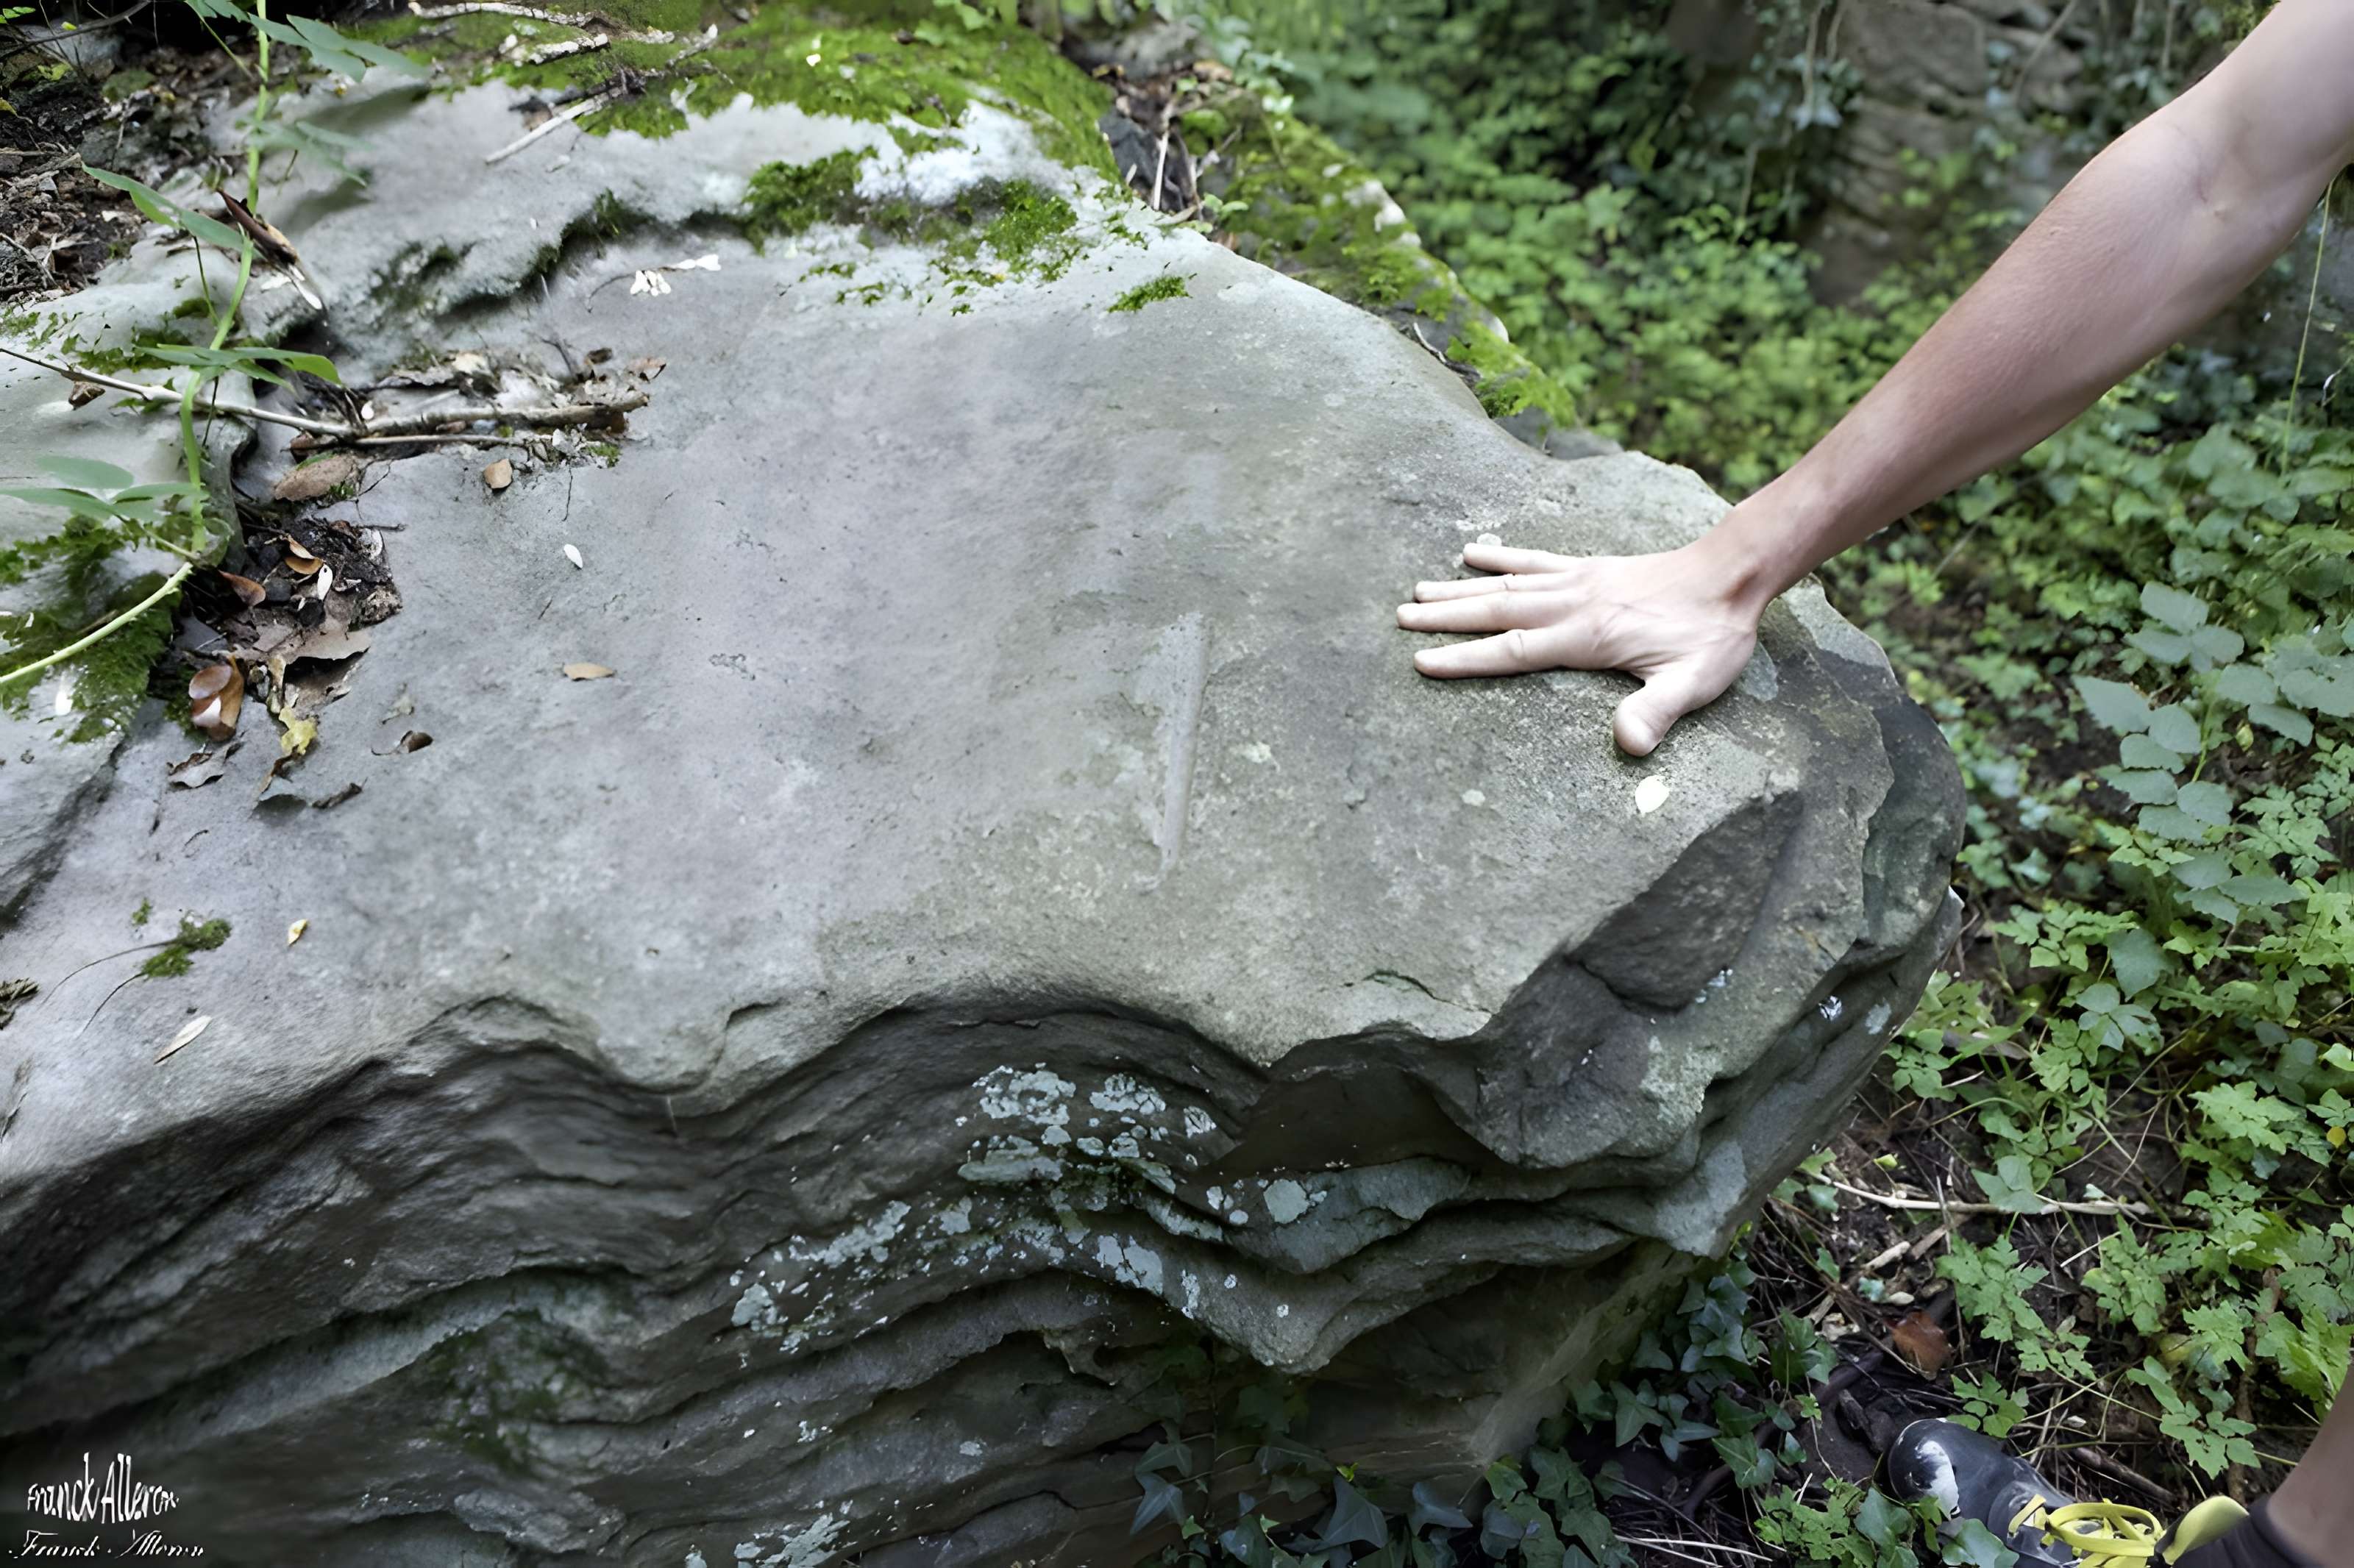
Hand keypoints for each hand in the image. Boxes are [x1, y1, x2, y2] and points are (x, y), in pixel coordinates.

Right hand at [1396, 538, 1763, 756]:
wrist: (1732, 575)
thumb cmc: (1713, 636)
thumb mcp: (1693, 682)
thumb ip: (1657, 712)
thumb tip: (1628, 746)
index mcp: (1588, 637)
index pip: (1513, 650)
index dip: (1466, 659)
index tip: (1422, 661)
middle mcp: (1573, 604)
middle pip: (1496, 611)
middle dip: (1446, 618)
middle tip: (1399, 619)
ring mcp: (1578, 581)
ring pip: (1507, 584)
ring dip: (1460, 590)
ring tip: (1416, 592)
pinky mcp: (1588, 568)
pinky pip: (1534, 559)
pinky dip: (1500, 556)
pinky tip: (1471, 552)